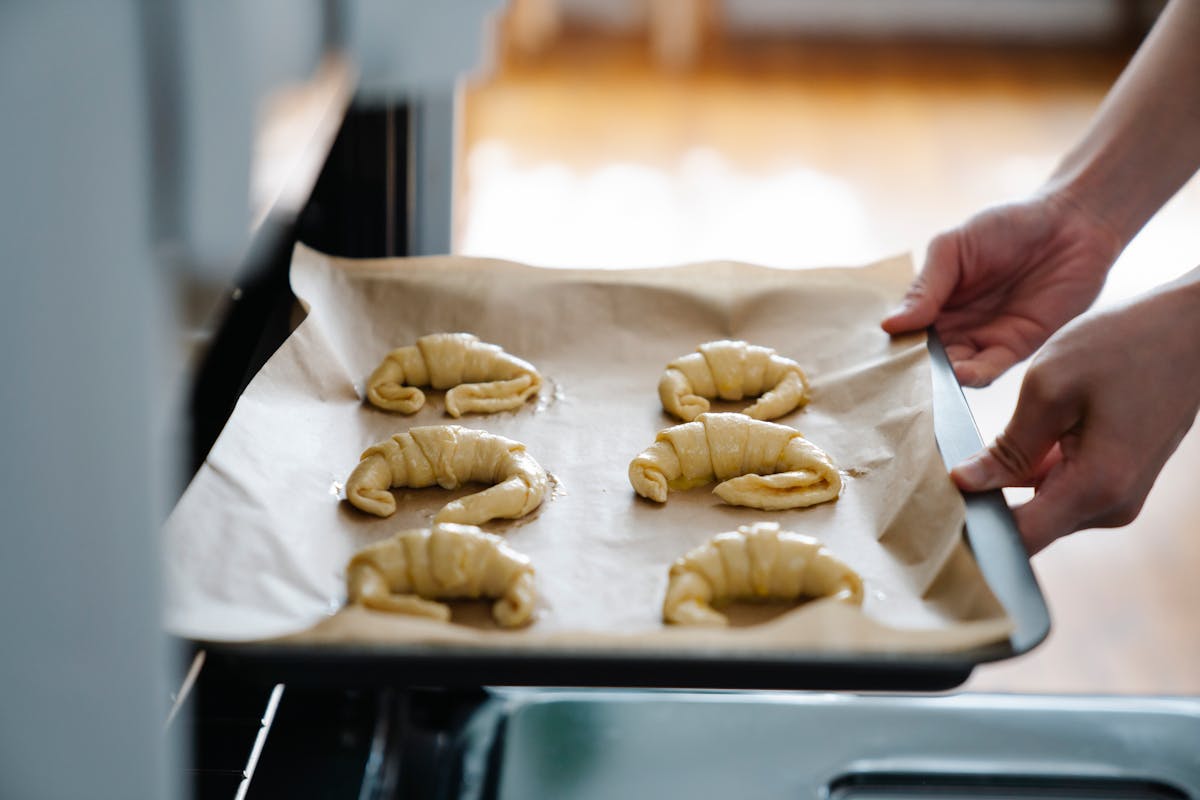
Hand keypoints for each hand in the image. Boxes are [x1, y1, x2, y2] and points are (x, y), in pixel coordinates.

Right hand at [883, 192, 1122, 385]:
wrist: (1071, 223)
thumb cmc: (1007, 225)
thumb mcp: (952, 248)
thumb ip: (925, 288)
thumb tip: (890, 325)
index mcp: (935, 301)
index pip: (906, 332)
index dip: (893, 347)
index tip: (878, 360)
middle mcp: (956, 325)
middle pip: (927, 357)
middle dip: (914, 370)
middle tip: (900, 379)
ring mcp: (985, 338)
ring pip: (954, 370)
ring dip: (941, 378)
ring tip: (929, 379)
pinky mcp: (1017, 347)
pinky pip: (990, 369)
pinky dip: (973, 377)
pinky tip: (960, 375)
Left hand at [950, 274, 1199, 553]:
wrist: (1193, 330)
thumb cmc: (1124, 346)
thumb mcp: (1050, 387)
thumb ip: (1007, 447)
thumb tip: (963, 484)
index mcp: (1095, 488)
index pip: (1020, 540)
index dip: (972, 534)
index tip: (931, 520)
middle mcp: (1109, 506)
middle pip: (1027, 527)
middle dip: (981, 507)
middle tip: (931, 484)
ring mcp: (1115, 496)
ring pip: (1038, 507)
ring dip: (1003, 487)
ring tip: (958, 461)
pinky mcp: (1113, 480)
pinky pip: (1057, 488)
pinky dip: (1027, 472)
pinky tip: (1001, 448)